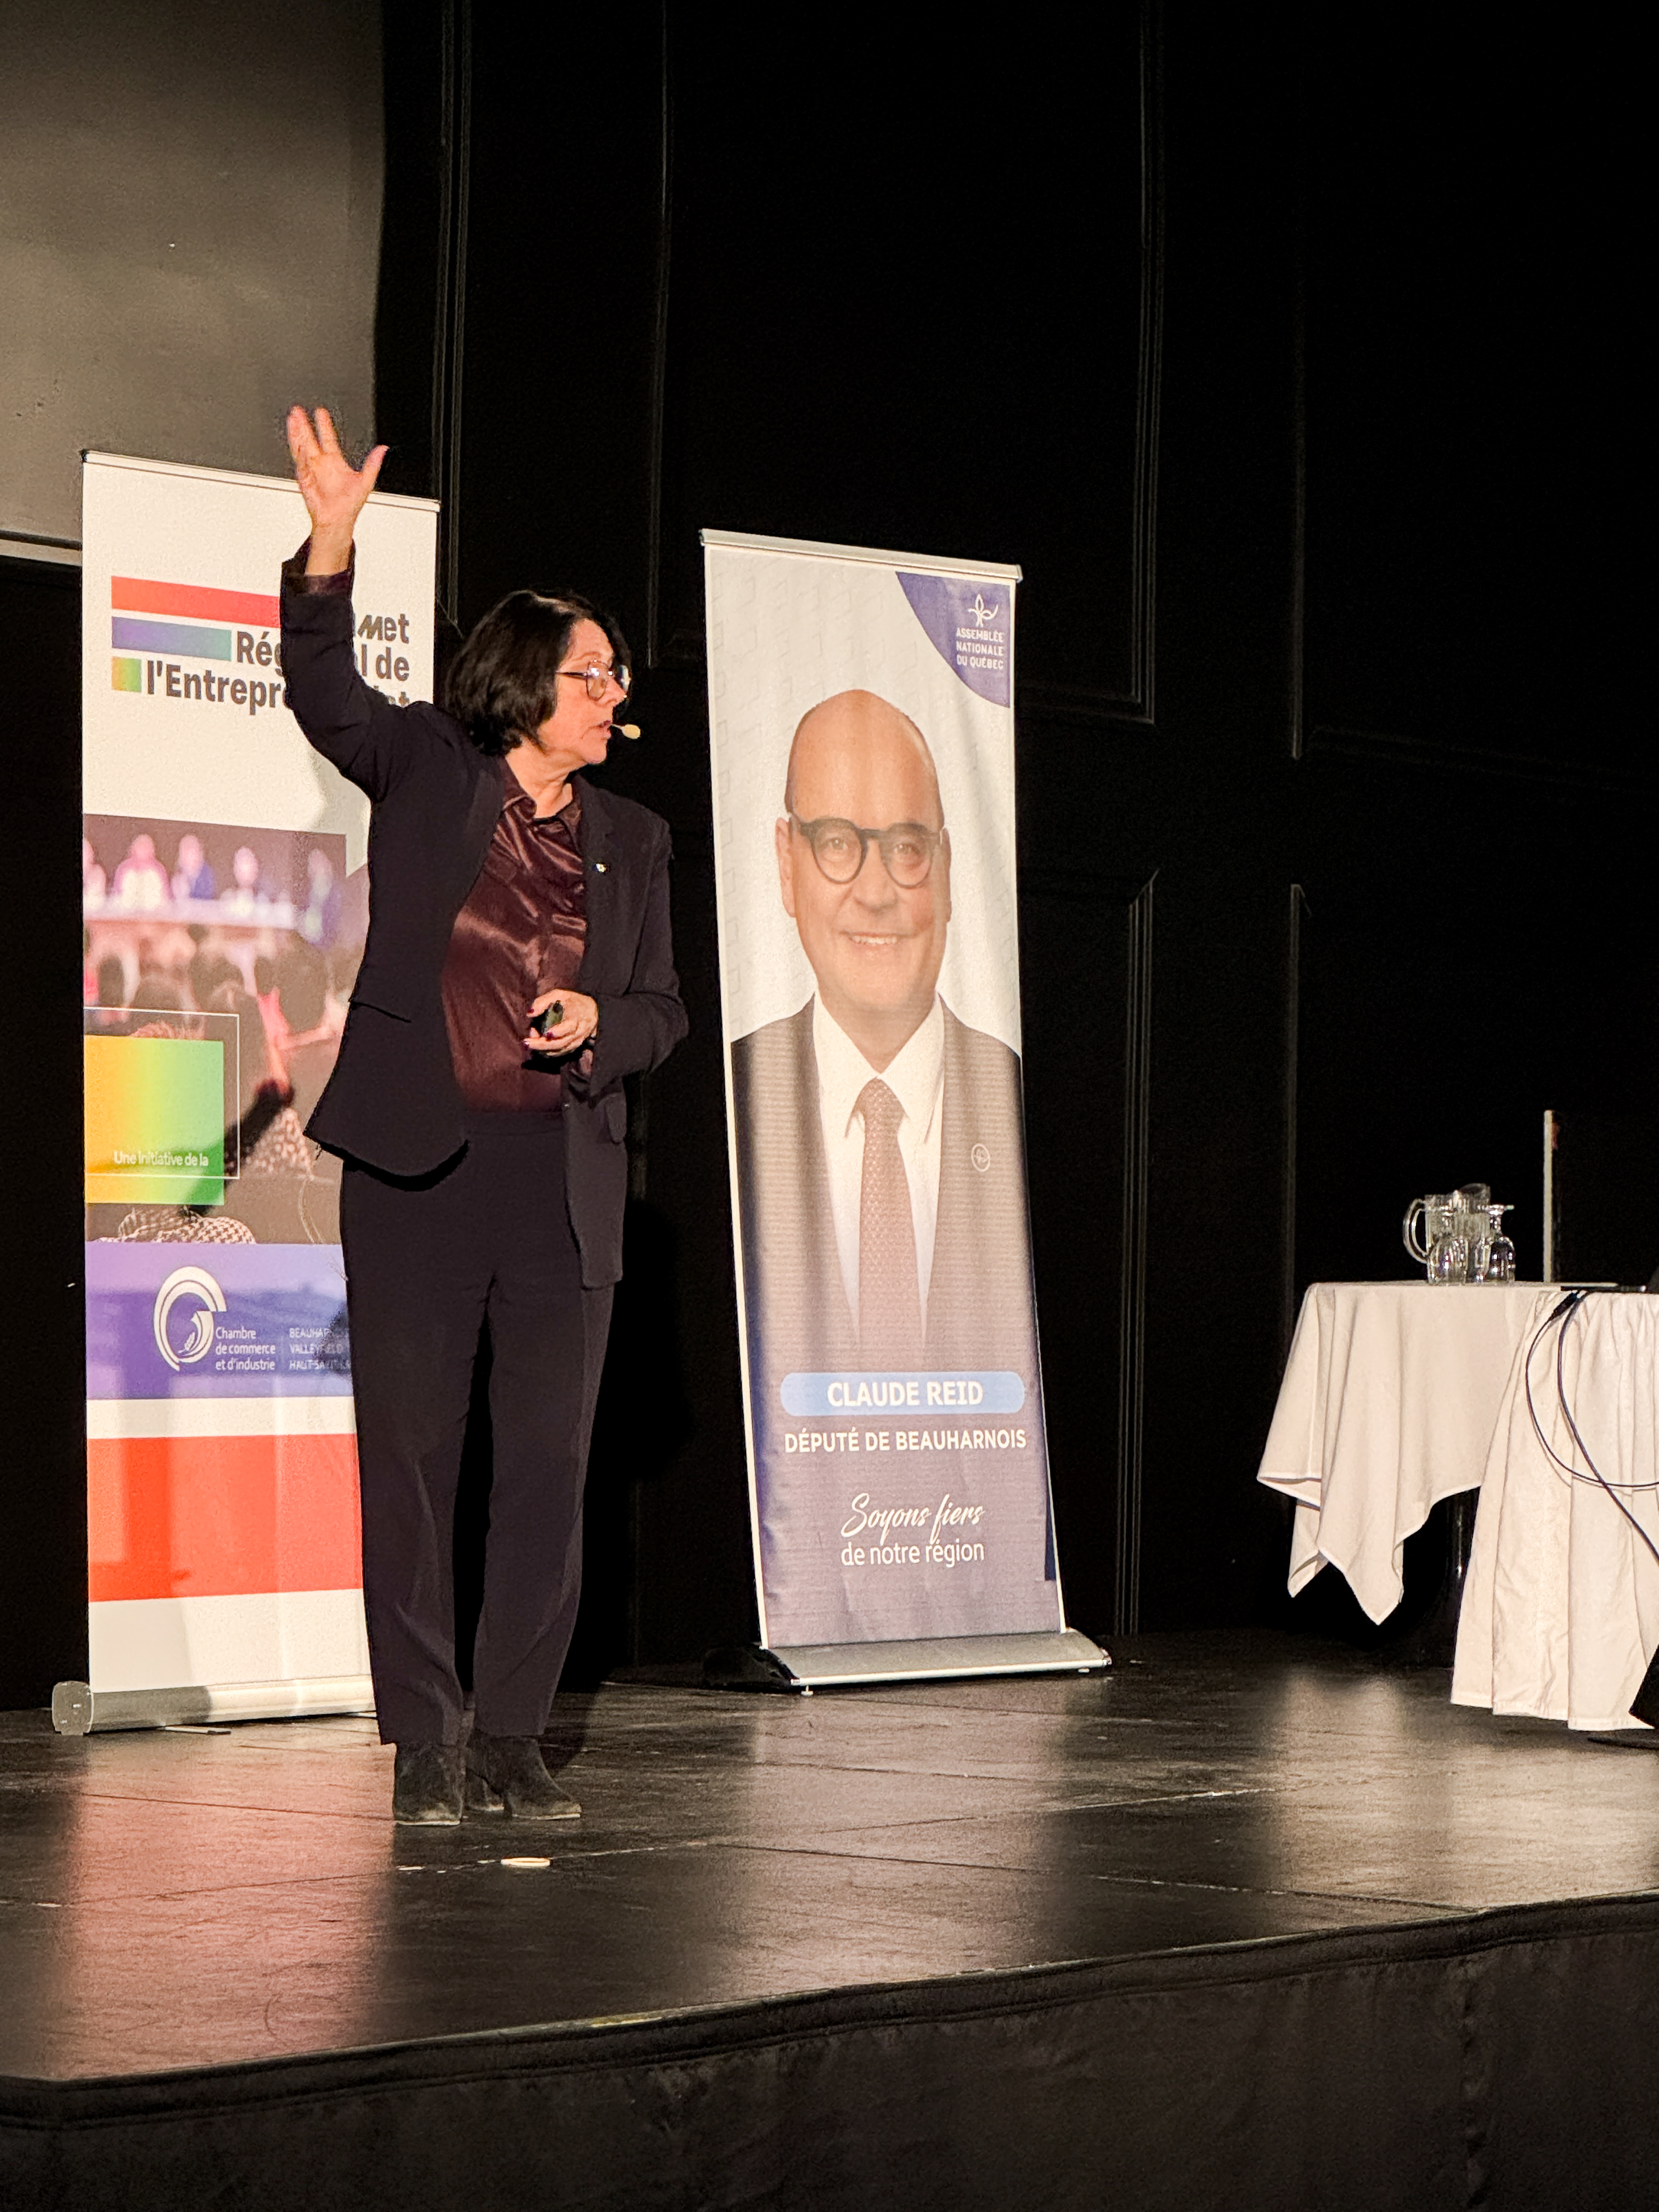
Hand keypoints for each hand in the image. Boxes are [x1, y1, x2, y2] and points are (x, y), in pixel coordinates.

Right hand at [285, 405, 387, 574]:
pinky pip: (302, 467)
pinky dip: (300, 457)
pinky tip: (299, 446)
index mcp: (334, 462)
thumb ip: (373, 463)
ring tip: (292, 421)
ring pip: (301, 449)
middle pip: (310, 440)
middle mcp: (321, 465)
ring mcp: (311, 472)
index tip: (320, 412)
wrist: (339, 521)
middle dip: (303, 425)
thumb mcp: (366, 481)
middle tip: (298, 411)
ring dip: (296, 435)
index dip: (324, 425)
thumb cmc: (349, 504)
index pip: (328, 438)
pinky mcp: (305, 481)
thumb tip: (383, 449)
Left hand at [525, 988, 598, 1055]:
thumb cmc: (572, 1001)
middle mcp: (578, 1032)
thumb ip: (542, 1002)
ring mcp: (577, 1041)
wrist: (591, 1010)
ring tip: (528, 1044)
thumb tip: (530, 1014)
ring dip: (543, 1049)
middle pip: (561, 1043)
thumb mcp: (558, 995)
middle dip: (542, 1045)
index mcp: (576, 1017)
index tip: (547, 1033)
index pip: (569, 1027)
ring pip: (560, 1050)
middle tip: (526, 1043)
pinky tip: (537, 1047)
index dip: (559, 1032)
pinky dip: (548, 1052)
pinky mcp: (574, 1046)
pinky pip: (561, 1053)